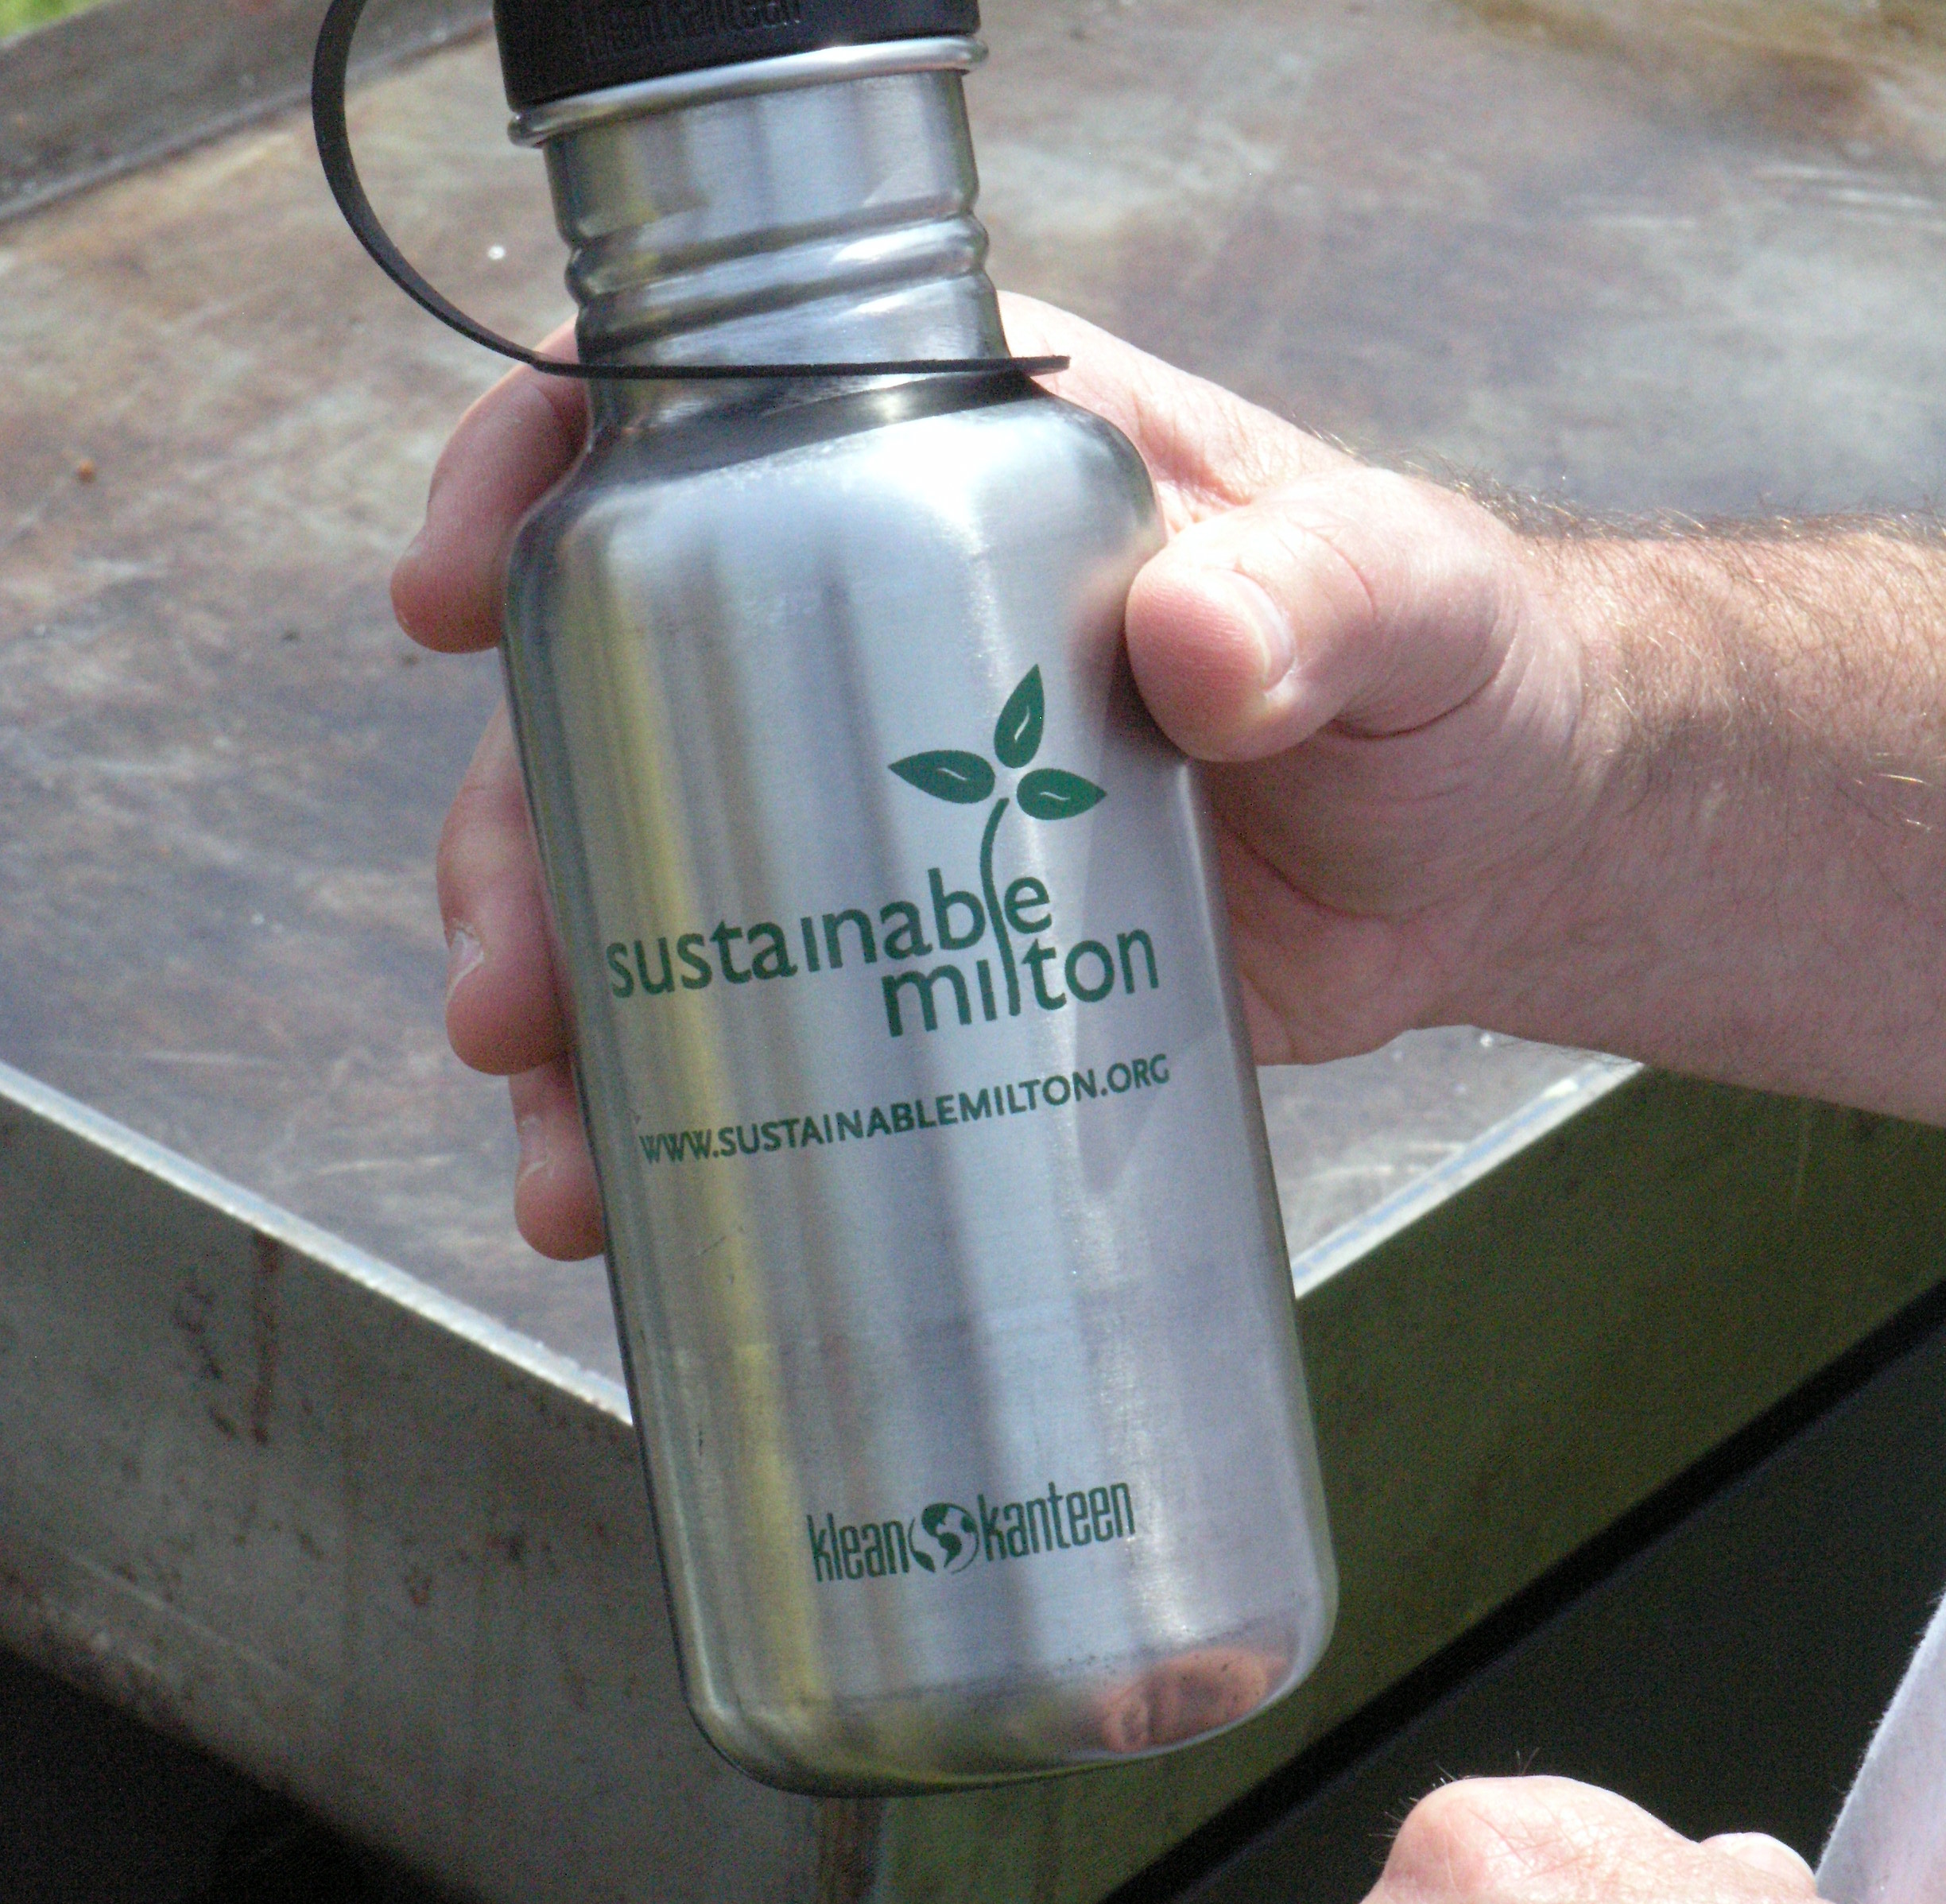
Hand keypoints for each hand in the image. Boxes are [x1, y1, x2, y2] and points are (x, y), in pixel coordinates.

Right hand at [391, 298, 1601, 1258]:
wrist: (1490, 859)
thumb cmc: (1455, 682)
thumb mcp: (1409, 605)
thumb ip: (1324, 592)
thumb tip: (1195, 646)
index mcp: (957, 461)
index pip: (690, 417)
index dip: (531, 484)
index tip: (453, 599)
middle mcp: (876, 618)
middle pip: (617, 696)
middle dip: (517, 848)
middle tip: (511, 1001)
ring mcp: (877, 794)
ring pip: (650, 878)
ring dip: (568, 1020)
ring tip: (565, 1163)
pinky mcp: (917, 944)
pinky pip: (748, 1006)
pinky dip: (674, 1104)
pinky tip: (634, 1201)